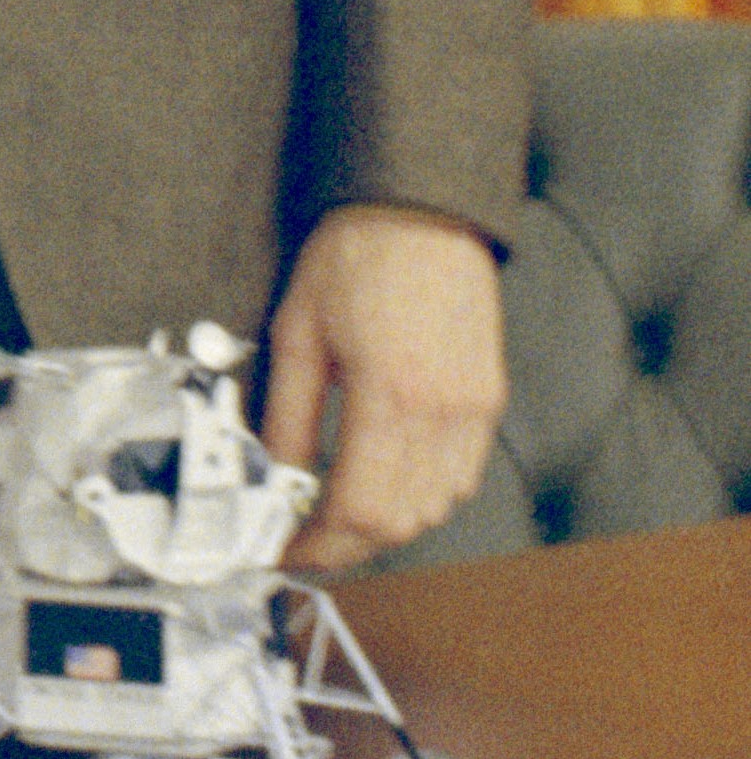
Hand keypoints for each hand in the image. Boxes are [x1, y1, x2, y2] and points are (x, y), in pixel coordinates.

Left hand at [262, 203, 505, 569]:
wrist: (420, 209)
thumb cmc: (357, 254)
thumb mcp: (295, 331)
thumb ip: (284, 412)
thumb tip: (270, 471)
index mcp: (391, 395)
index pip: (359, 510)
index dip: (318, 545)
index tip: (285, 549)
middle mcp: (444, 411)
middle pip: (402, 522)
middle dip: (347, 545)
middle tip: (302, 539)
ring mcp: (476, 408)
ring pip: (438, 508)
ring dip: (386, 525)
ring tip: (336, 514)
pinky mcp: (490, 399)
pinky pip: (463, 476)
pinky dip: (423, 496)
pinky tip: (385, 481)